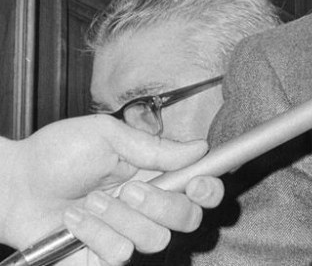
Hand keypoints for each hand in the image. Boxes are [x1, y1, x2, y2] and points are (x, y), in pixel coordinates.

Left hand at [0, 115, 223, 263]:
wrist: (14, 184)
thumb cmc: (55, 154)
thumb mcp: (108, 138)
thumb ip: (155, 148)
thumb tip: (199, 148)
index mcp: (157, 174)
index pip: (202, 187)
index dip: (211, 188)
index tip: (199, 182)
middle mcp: (149, 207)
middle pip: (189, 218)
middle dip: (163, 204)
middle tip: (131, 190)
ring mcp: (129, 233)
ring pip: (156, 238)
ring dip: (121, 217)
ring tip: (92, 200)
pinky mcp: (105, 257)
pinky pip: (121, 253)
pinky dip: (96, 233)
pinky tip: (75, 219)